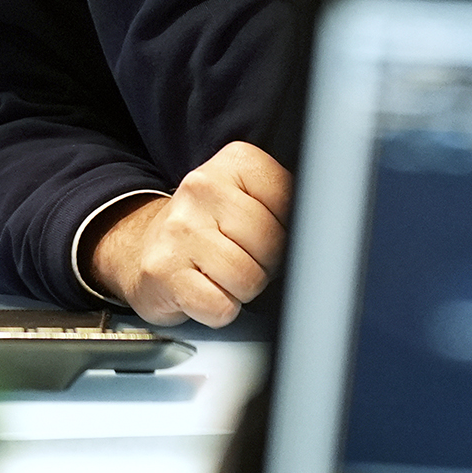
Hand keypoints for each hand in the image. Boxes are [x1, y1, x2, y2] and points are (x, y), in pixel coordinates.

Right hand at [89, 141, 293, 326]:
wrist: (143, 246)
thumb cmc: (207, 226)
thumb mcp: (248, 195)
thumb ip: (285, 202)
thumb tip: (328, 228)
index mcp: (234, 162)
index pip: (290, 201)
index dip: (287, 230)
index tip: (268, 233)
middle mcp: (202, 189)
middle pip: (271, 244)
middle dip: (266, 263)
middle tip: (243, 258)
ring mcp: (180, 230)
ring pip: (249, 279)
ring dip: (243, 290)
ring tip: (223, 275)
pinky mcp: (163, 271)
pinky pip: (220, 306)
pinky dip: (219, 310)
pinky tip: (206, 291)